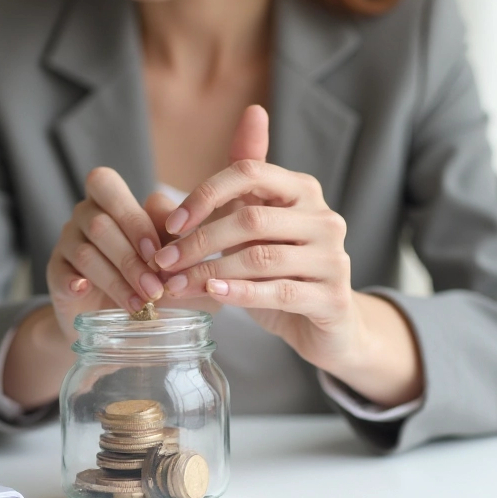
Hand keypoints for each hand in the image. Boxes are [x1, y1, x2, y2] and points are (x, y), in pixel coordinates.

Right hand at [46, 168, 165, 340]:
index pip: (109, 187)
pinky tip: (89, 293)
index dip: (135, 220)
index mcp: (112, 201)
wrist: (122, 323)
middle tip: (155, 287)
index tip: (159, 255)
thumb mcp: (175, 260)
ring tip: (141, 305)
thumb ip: (181, 241)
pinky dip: (75, 284)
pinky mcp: (56, 273)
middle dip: (130, 257)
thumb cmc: (154, 280)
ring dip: (116, 281)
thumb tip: (185, 237)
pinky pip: (62, 274)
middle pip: (99, 223)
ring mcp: (67, 243)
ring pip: (86, 253)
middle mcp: (85, 215)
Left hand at [152, 105, 422, 405]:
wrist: (326, 325)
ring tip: (176, 284)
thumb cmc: (280, 272)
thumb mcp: (250, 231)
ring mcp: (332, 257)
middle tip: (163, 262)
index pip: (249, 172)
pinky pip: (279, 292)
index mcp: (302, 190)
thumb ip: (219, 205)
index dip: (205, 194)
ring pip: (261, 258)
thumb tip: (164, 189)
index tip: (171, 223)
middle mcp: (323, 218)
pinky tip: (212, 293)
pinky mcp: (332, 297)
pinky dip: (240, 292)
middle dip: (199, 241)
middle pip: (251, 218)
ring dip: (210, 271)